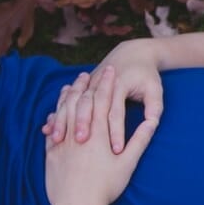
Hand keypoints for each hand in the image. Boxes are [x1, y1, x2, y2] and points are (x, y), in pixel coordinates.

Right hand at [42, 38, 163, 152]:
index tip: (117, 151)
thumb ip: (155, 107)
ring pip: (73, 104)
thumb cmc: (146, 75)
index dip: (116, 132)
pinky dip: (57, 116)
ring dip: (64, 121)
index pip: (117, 113)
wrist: (133, 53)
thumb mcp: (155, 89)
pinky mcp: (82, 87)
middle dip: (84, 125)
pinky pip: (65, 102)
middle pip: (89, 107)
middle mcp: (100, 84)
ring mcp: (88, 84)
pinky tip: (48, 131)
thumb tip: (152, 124)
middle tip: (81, 145)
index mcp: (120, 85)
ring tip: (57, 140)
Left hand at [45, 66, 156, 204]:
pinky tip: (58, 108)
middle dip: (88, 85)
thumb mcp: (127, 164)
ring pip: (64, 111)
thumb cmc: (106, 188)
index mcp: (98, 135)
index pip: (102, 101)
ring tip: (74, 83)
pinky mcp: (51, 153)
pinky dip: (56, 113)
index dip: (107, 84)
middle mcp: (78, 134)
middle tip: (93, 71)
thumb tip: (152, 123)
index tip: (112, 71)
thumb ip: (139, 140)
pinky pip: (53, 127)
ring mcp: (62, 142)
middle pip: (82, 102)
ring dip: (69, 95)